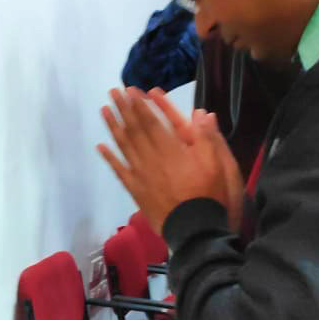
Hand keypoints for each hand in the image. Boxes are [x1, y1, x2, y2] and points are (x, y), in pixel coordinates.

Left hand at [98, 88, 239, 234]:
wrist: (194, 229)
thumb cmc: (207, 195)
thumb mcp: (217, 164)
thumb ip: (208, 138)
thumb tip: (203, 113)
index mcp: (171, 149)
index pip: (152, 121)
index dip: (140, 105)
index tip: (130, 90)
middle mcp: (152, 158)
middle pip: (134, 129)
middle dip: (123, 109)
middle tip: (113, 92)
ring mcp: (141, 174)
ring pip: (124, 146)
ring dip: (113, 127)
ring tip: (104, 110)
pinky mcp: (136, 190)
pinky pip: (119, 171)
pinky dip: (110, 158)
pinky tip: (101, 147)